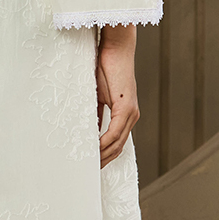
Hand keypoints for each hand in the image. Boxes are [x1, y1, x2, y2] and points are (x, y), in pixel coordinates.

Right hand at [96, 23, 138, 166]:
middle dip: (102, 161)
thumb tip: (86, 129)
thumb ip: (95, 112)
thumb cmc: (105, 67)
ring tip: (86, 164)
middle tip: (86, 170)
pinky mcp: (126, 108)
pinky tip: (92, 149)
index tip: (90, 164)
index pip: (116, 143)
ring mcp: (131, 113)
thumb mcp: (97, 95)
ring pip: (117, 143)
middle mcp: (132, 116)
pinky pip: (114, 132)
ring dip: (101, 155)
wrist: (116, 48)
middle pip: (118, 148)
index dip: (104, 155)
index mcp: (126, 114)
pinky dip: (103, 143)